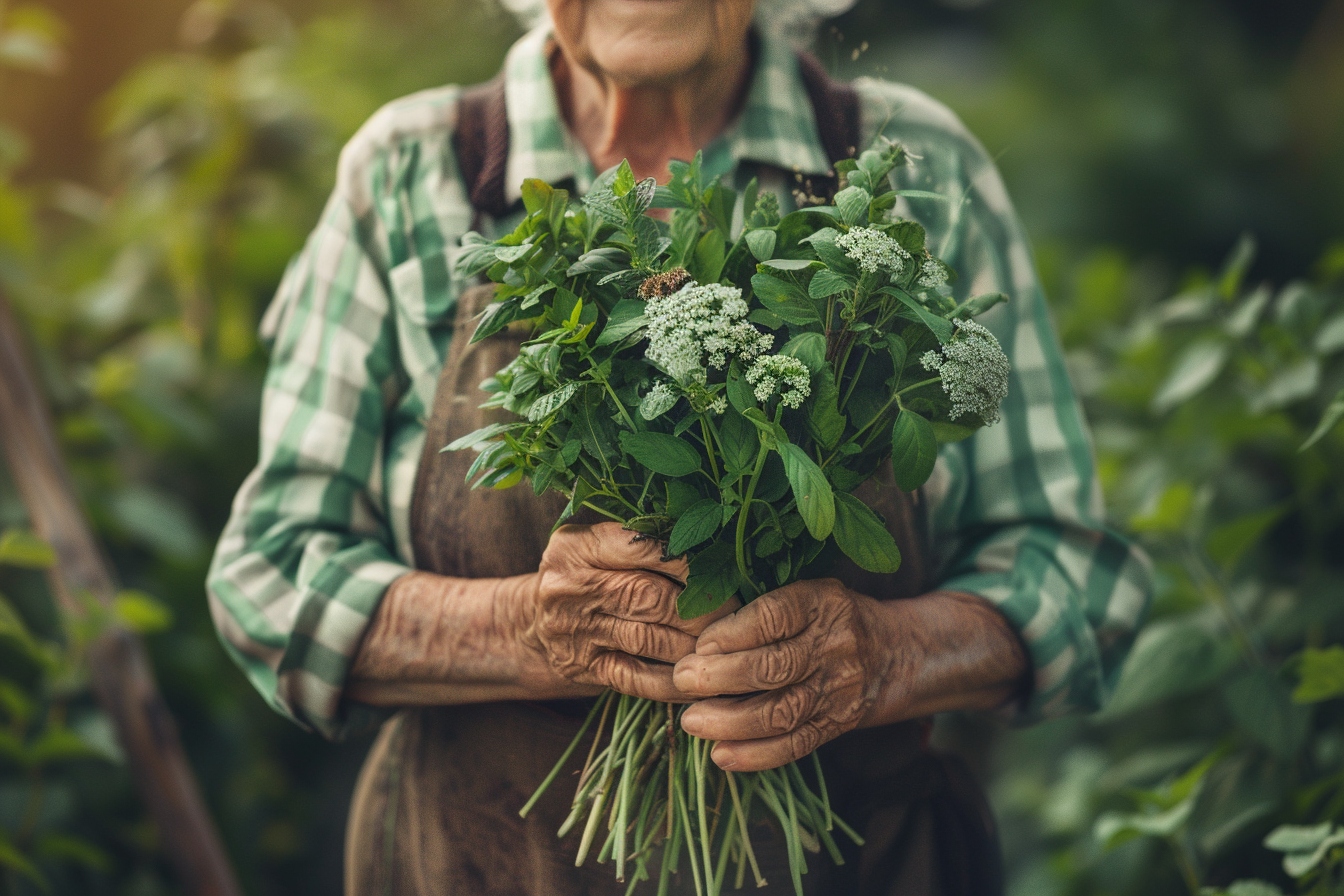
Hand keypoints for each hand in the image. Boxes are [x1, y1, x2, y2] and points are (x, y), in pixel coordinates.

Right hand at [528, 522, 730, 701]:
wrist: (528, 628)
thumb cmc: (581, 578)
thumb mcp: (592, 548)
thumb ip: (636, 543)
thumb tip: (711, 547)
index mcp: (576, 546)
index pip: (639, 547)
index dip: (686, 560)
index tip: (722, 570)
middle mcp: (571, 586)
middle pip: (648, 595)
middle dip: (699, 606)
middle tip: (736, 613)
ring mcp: (576, 631)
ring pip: (647, 637)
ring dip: (693, 643)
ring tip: (727, 644)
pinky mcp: (584, 669)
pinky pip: (637, 678)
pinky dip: (673, 680)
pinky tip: (699, 677)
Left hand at [673, 578, 891, 771]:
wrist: (893, 653)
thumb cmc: (825, 618)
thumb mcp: (806, 593)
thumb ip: (763, 609)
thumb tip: (692, 634)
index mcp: (822, 603)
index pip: (775, 617)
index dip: (733, 632)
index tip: (699, 643)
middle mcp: (834, 645)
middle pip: (775, 667)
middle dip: (722, 677)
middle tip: (683, 681)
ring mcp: (838, 689)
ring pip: (782, 711)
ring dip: (731, 721)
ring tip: (692, 721)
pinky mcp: (837, 724)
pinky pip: (796, 744)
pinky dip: (756, 754)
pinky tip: (722, 755)